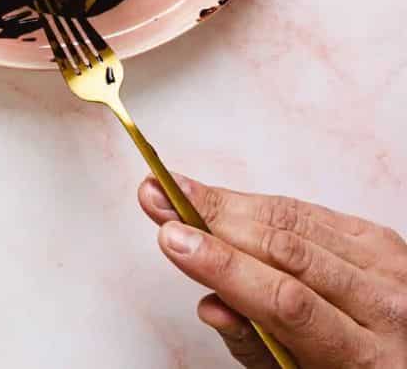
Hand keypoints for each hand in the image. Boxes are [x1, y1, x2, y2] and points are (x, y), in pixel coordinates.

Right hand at [138, 175, 406, 367]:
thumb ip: (255, 346)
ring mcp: (392, 269)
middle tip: (157, 199)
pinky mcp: (385, 240)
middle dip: (213, 221)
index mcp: (366, 358)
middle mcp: (388, 308)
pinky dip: (262, 206)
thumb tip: (210, 304)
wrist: (404, 358)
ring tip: (176, 189)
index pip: (285, 301)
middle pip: (289, 251)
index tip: (172, 238)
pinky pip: (313, 213)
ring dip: (228, 204)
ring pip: (297, 223)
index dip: (223, 264)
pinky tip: (225, 201)